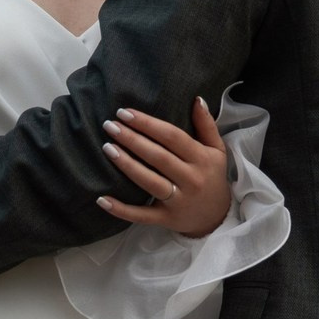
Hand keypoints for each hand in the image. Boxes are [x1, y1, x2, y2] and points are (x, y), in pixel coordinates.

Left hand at [95, 97, 229, 237]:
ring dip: (126, 165)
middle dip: (132, 139)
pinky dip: (121, 209)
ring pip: (149, 182)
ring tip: (107, 148)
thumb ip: (206, 125)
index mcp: (201, 159)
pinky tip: (101, 199)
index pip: (172, 137)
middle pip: (157, 156)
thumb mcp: (216, 150)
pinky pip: (141, 215)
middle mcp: (191, 179)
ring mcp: (178, 201)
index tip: (125, 112)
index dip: (148, 124)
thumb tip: (197, 99)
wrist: (217, 218)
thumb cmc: (212, 176)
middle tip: (110, 125)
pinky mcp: (166, 219)